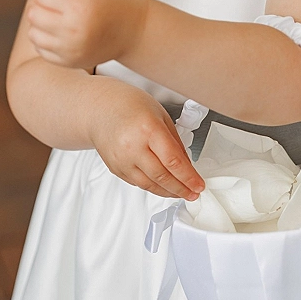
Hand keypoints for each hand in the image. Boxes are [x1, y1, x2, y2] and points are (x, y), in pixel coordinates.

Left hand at [27, 0, 143, 70]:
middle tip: (65, 4)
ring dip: (42, 24)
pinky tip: (63, 33)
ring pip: (33, 33)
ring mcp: (71, 49)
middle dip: (44, 5)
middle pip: (33, 14)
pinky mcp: (69, 63)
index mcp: (79, 5)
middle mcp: (73, 30)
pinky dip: (46, 40)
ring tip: (63, 19)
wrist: (134, 31)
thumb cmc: (113, 1)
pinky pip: (41, 50)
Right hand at [89, 79, 204, 200]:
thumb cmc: (131, 106)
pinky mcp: (116, 168)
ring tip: (181, 193)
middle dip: (181, 189)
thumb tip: (187, 165)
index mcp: (148, 129)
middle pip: (162, 176)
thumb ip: (175, 141)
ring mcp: (122, 160)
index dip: (189, 177)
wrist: (101, 108)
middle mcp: (133, 146)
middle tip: (193, 193)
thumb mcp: (161, 116)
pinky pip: (138, 183)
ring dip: (168, 192)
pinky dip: (153, 187)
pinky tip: (163, 187)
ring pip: (149, 185)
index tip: (199, 185)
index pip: (173, 161)